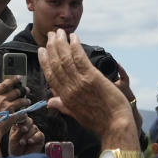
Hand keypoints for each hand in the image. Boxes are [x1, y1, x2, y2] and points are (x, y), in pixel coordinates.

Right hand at [0, 78, 31, 157]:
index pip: (5, 84)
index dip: (13, 80)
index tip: (19, 78)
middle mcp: (1, 99)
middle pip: (16, 91)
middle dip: (23, 90)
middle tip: (27, 90)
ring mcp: (8, 106)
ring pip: (21, 100)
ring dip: (26, 101)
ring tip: (28, 101)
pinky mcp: (13, 115)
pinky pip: (22, 112)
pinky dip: (24, 113)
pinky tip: (26, 113)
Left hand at [7, 115, 44, 155]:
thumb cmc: (15, 147)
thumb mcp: (13, 137)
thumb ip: (17, 128)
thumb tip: (20, 118)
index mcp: (20, 124)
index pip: (22, 117)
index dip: (21, 117)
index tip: (19, 120)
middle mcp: (28, 126)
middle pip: (29, 120)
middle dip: (26, 125)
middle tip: (23, 130)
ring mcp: (34, 131)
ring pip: (33, 128)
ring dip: (27, 135)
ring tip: (22, 143)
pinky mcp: (40, 137)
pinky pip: (39, 134)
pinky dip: (34, 138)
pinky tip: (30, 141)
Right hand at [39, 30, 137, 150]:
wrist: (115, 125)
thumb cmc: (98, 121)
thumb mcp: (76, 114)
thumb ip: (62, 105)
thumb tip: (49, 102)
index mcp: (64, 97)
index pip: (50, 75)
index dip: (44, 61)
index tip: (41, 50)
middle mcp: (69, 88)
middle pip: (56, 63)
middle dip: (52, 47)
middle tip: (51, 35)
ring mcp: (80, 82)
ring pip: (66, 58)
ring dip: (61, 43)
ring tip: (60, 32)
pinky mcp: (92, 77)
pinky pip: (80, 58)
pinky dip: (75, 46)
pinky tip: (74, 37)